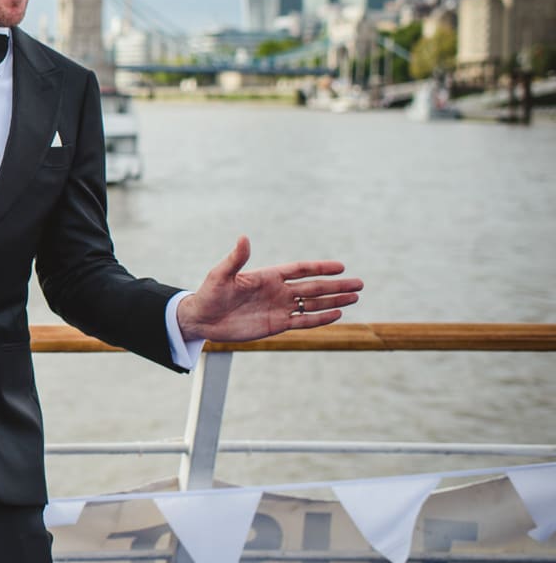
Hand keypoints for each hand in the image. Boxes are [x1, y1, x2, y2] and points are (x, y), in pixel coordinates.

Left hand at [176, 236, 362, 341]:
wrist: (202, 319)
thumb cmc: (209, 294)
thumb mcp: (221, 275)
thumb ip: (236, 259)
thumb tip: (243, 237)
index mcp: (268, 276)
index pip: (300, 270)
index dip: (320, 268)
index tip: (341, 266)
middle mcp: (277, 291)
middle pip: (313, 287)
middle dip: (336, 286)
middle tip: (360, 284)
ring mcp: (279, 308)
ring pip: (312, 304)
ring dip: (334, 301)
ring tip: (355, 297)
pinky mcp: (276, 325)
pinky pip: (303, 321)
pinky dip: (320, 318)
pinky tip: (337, 314)